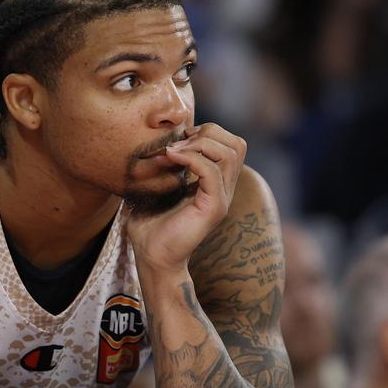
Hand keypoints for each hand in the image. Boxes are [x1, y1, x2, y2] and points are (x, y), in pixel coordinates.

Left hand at [126, 123, 246, 274]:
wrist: (151, 256)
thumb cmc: (149, 224)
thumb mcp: (158, 186)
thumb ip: (165, 165)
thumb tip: (156, 142)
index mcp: (215, 182)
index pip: (230, 144)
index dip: (207, 132)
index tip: (177, 139)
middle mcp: (224, 189)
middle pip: (237, 144)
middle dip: (208, 132)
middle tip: (178, 142)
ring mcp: (222, 198)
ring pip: (231, 153)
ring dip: (200, 143)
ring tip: (173, 150)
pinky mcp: (214, 208)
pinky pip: (212, 171)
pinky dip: (191, 157)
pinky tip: (170, 158)